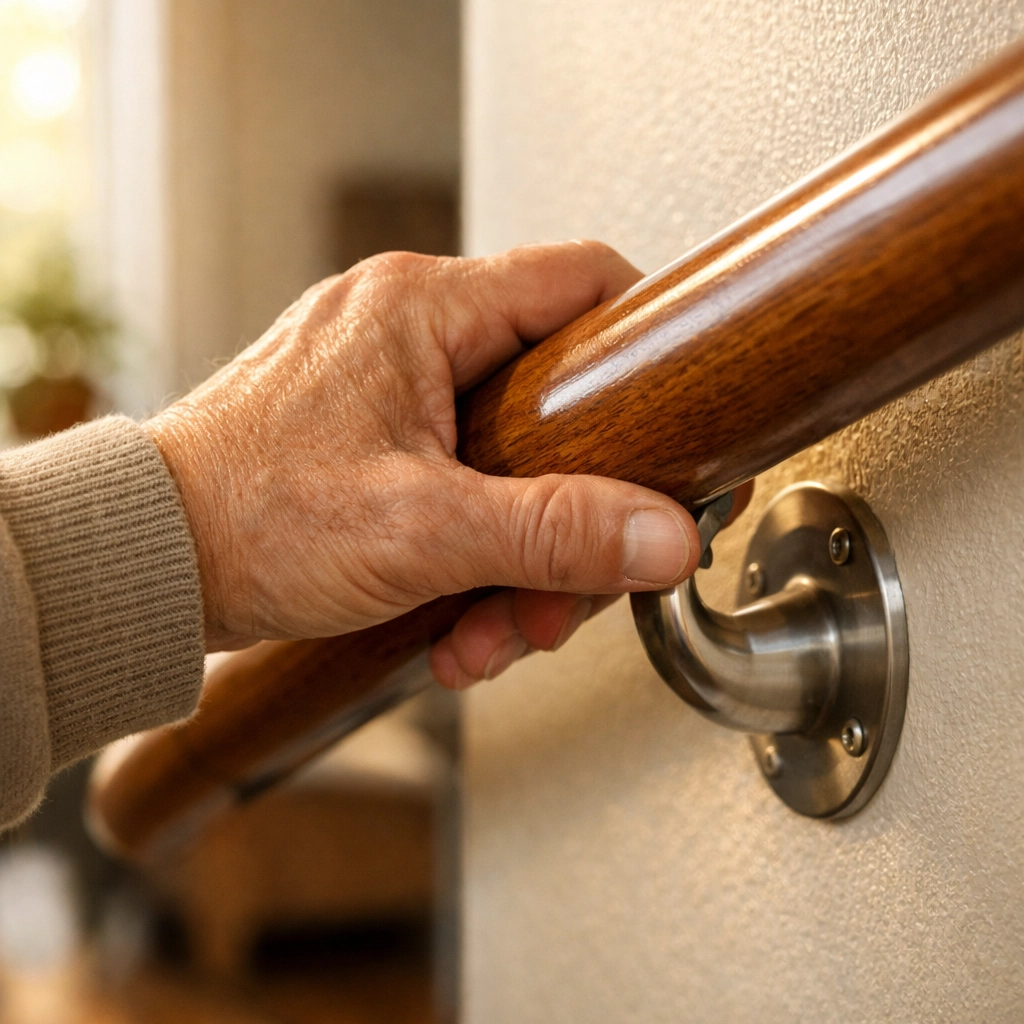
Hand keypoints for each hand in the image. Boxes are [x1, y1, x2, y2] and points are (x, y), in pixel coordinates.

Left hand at [145, 242, 706, 684]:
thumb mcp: (424, 530)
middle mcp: (409, 334)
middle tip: (567, 593)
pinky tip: (456, 625)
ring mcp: (390, 390)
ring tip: (491, 635)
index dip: (648, 343)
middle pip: (555, 407)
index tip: (680, 420)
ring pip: (510, 465)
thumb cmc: (248, 519)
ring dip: (519, 561)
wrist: (147, 565)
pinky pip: (462, 489)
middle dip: (570, 517)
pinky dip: (473, 560)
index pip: (581, 281)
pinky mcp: (373, 442)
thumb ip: (555, 533)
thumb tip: (665, 538)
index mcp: (424, 310)